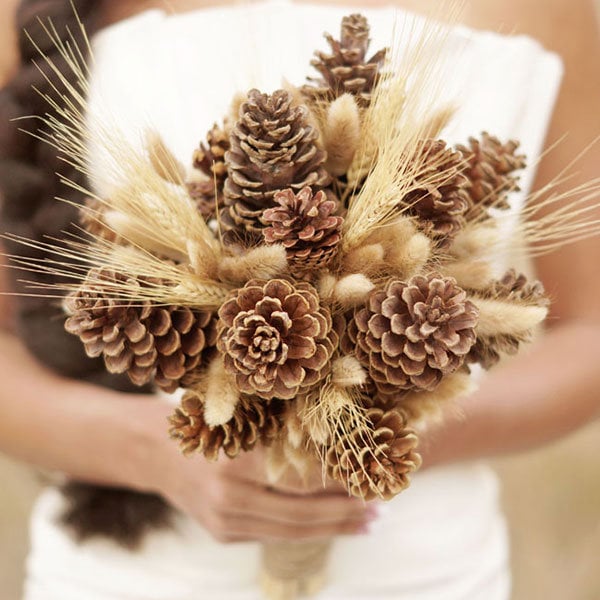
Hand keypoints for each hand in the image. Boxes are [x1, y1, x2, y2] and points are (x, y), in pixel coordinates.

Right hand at [145, 407, 374, 543]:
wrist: (152, 450)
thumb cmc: (204, 419)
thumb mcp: (242, 413)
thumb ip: (282, 431)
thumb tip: (338, 439)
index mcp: (236, 457)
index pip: (303, 474)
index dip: (341, 477)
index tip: (373, 472)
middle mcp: (229, 495)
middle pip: (302, 509)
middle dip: (346, 509)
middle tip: (381, 504)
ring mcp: (224, 521)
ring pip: (292, 530)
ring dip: (334, 526)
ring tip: (368, 521)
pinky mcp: (223, 533)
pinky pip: (274, 534)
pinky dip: (307, 529)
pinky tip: (331, 524)